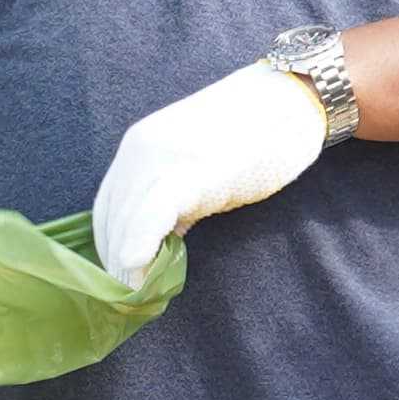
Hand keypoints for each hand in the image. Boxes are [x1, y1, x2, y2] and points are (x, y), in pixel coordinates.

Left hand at [91, 63, 326, 286]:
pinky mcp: (191, 172)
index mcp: (138, 146)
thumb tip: (159, 245)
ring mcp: (164, 159)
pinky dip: (139, 246)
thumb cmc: (252, 134)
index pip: (107, 207)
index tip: (119, 280)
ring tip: (138, 298)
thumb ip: (173, 199)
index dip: (109, 247)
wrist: (290, 98)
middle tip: (127, 301)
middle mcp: (140, 149)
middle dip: (114, 263)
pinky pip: (152, 215)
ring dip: (126, 266)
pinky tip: (137, 272)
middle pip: (112, 219)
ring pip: (126, 221)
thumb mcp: (197, 166)